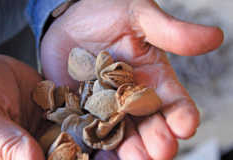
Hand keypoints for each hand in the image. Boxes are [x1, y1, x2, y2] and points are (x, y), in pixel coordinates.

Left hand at [41, 0, 222, 158]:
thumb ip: (171, 31)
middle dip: (156, 138)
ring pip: (121, 133)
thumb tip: (215, 36)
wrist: (68, 18)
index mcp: (153, 78)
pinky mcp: (81, 110)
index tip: (185, 126)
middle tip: (160, 151)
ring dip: (129, 149)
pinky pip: (89, 131)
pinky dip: (95, 146)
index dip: (182, 114)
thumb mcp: (139, 17)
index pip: (174, 101)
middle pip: (149, 124)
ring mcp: (106, 107)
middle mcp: (132, 98)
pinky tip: (97, 155)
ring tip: (136, 159)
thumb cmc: (106, 12)